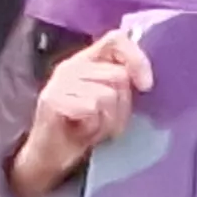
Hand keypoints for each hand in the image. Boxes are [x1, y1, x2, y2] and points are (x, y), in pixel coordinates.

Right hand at [12, 30, 152, 196]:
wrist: (50, 157)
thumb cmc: (83, 128)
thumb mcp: (110, 101)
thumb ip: (122, 82)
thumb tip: (145, 77)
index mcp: (85, 60)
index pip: (115, 40)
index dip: (136, 58)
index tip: (146, 86)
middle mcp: (70, 66)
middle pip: (118, 75)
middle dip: (123, 105)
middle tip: (109, 122)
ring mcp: (58, 82)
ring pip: (107, 94)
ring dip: (109, 120)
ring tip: (95, 128)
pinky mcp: (52, 100)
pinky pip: (91, 108)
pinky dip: (94, 126)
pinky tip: (82, 131)